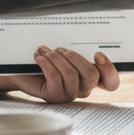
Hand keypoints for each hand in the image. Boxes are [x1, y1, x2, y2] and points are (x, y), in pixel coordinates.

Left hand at [0, 47, 120, 102]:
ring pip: (70, 74)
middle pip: (92, 75)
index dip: (109, 70)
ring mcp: (70, 94)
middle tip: (61, 49)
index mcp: (91, 77)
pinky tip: (38, 56)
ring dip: (56, 57)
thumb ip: (76, 51)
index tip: (97, 54)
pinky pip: (54, 78)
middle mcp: (83, 88)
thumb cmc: (47, 61)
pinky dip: (46, 63)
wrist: (22, 73)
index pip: (111, 83)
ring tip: (44, 50)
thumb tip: (81, 37)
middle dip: (75, 57)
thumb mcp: (64, 54)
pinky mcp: (54, 97)